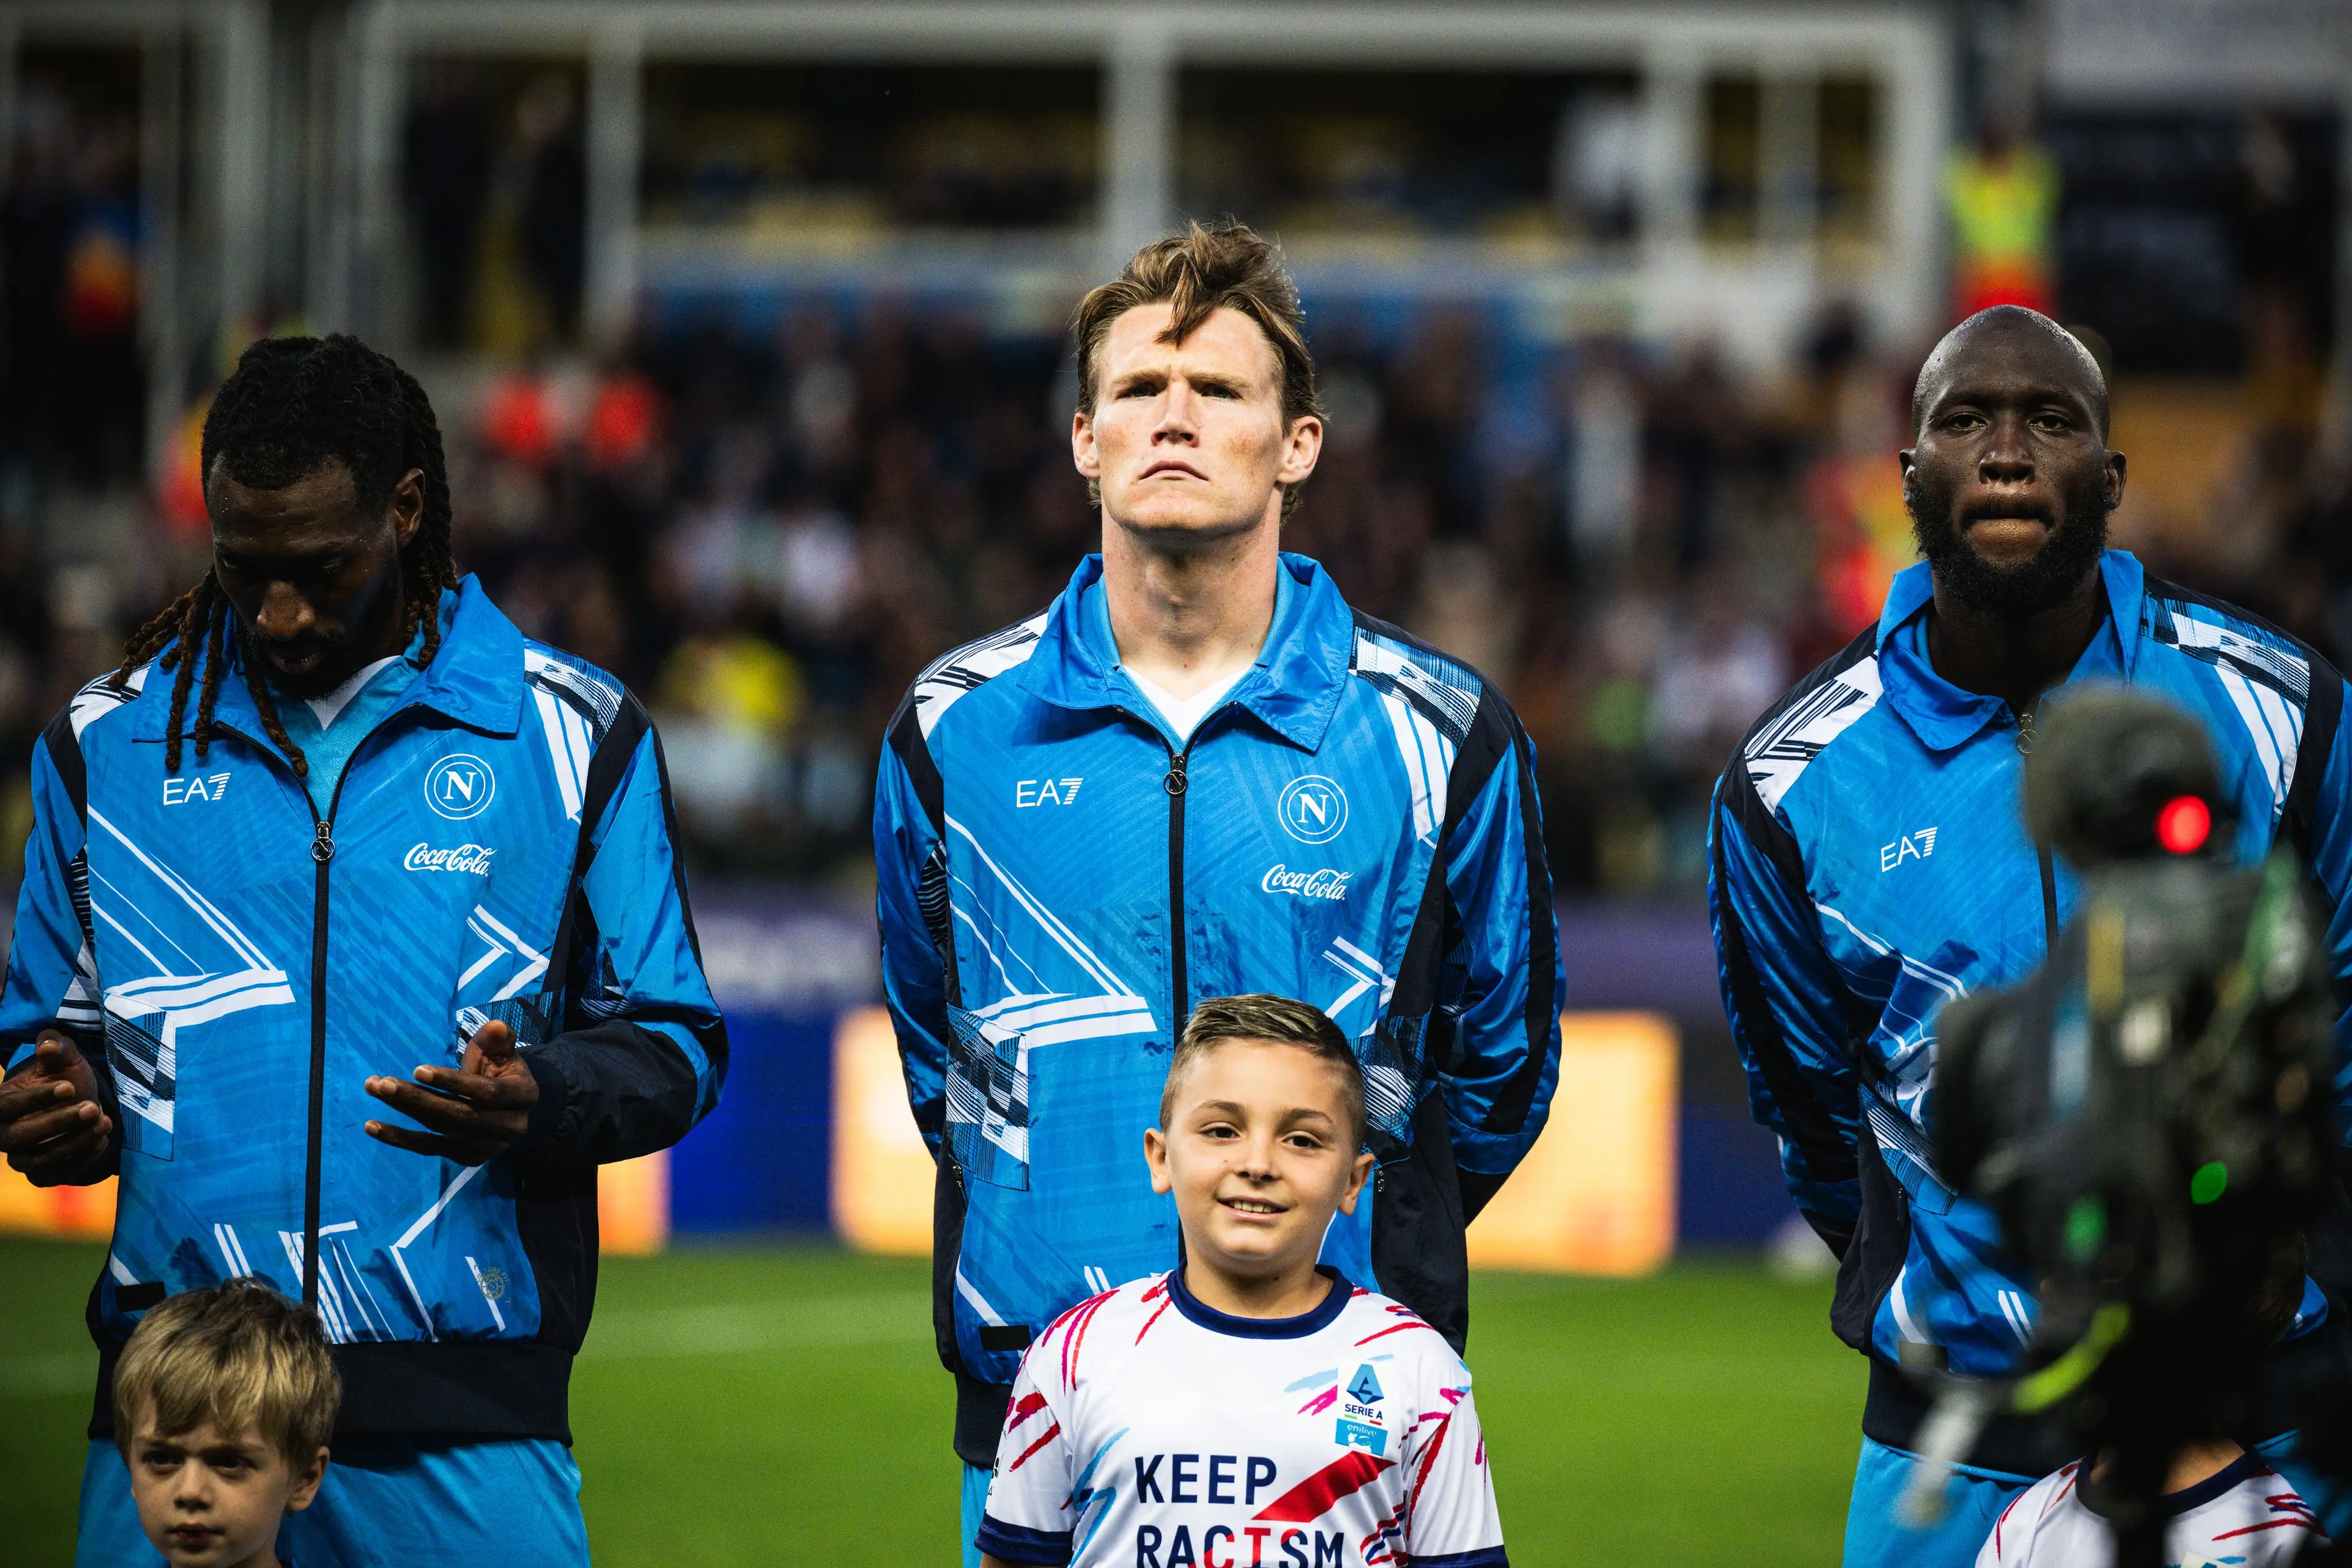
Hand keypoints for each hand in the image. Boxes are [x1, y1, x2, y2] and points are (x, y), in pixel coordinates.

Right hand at [0, 1031, 115, 1183]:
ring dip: (74, 1142)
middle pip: (20, 1136)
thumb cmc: (65, 1080)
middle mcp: (5, 1137)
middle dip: (58, 1123)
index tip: (68, 1087)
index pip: (5, 1106)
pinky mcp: (45, 1176)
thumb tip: (48, 1044)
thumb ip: (56, 1048)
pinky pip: (60, 1174)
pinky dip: (82, 1159)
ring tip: (104, 1121)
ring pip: (41, 1159)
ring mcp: (23, 1159)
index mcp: (0, 1106)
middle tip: (91, 1107)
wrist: (80, 1106)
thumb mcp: (63, 1060)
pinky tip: (103, 1140)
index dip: (35, 1098)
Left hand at [363, 1021, 538, 1164]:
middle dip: (417, 1098)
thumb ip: (498, 1039)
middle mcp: (510, 1127)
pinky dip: (399, 1138)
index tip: (417, 1069)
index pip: (486, 1092)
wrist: (511, 1107)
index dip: (452, 1082)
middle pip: (458, 1114)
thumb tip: (494, 1027)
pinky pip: (428, 1148)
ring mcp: (488, 1147)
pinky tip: (372, 1126)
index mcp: (523, 1096)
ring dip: (404, 1110)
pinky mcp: (466, 1157)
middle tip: (382, 1083)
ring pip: (439, 1128)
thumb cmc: (501, 1070)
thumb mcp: (503, 1051)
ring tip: (374, 1089)